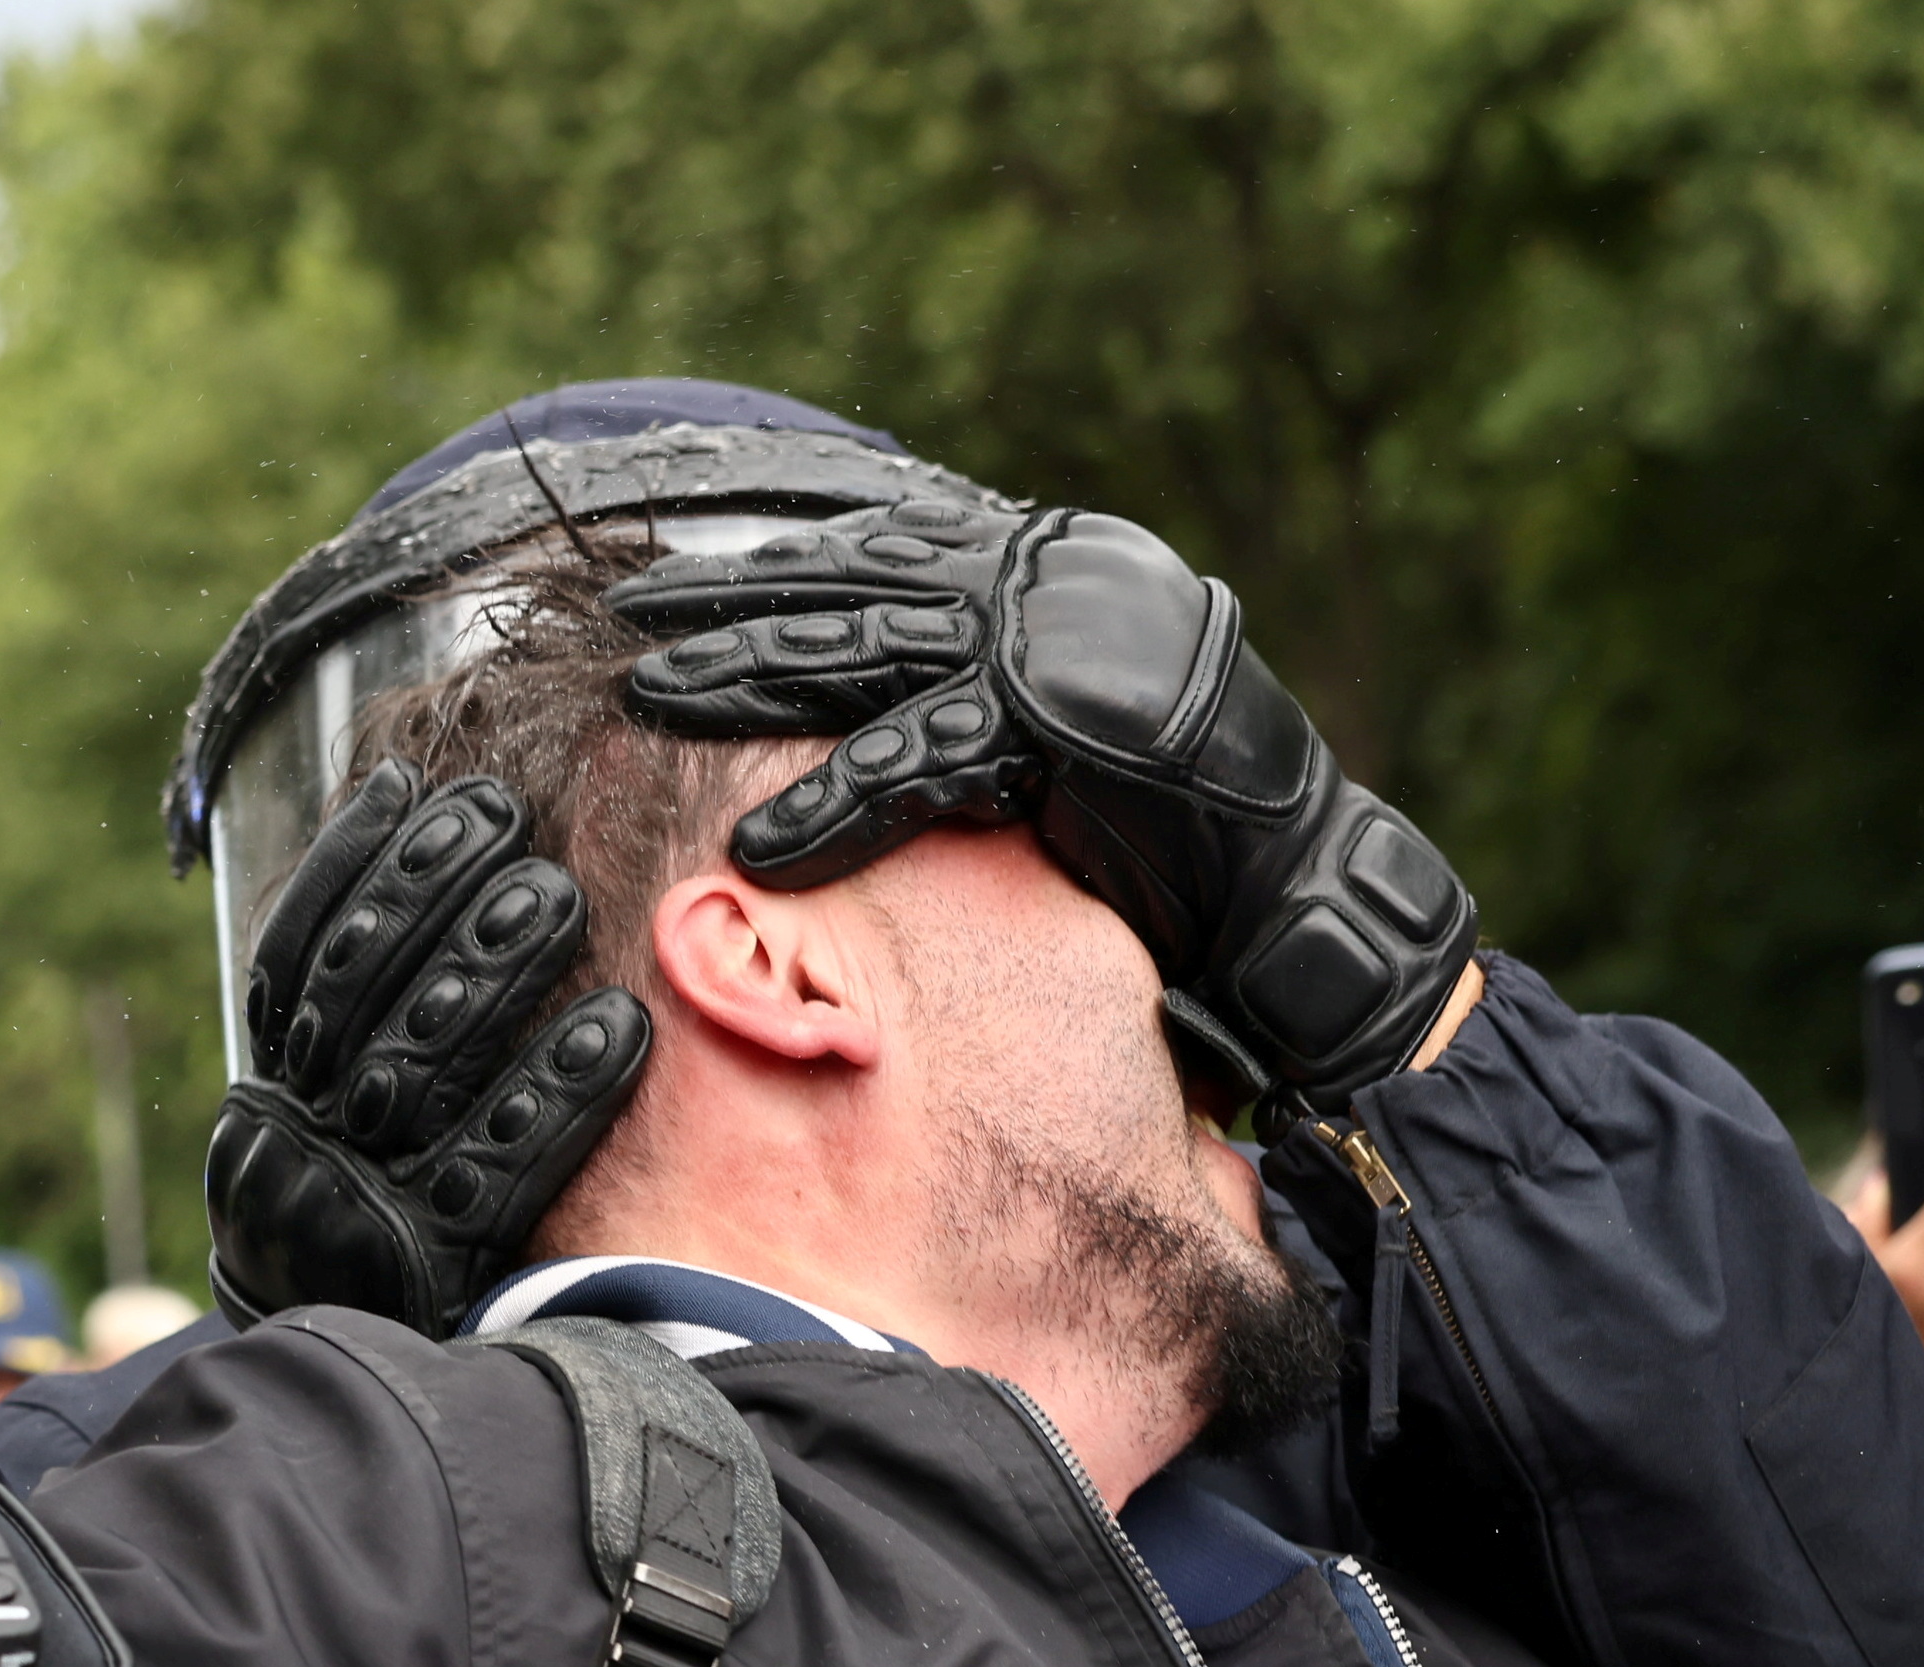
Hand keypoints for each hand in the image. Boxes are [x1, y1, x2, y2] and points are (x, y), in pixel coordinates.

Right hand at [202, 759, 652, 1333]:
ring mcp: (357, 1204)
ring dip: (495, 973)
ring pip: (422, 1067)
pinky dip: (561, 1093)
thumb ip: (347, 1031)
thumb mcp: (317, 1139)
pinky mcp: (433, 1267)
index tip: (424, 788)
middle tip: (511, 821)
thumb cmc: (348, 1236)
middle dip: (436, 900)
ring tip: (561, 892)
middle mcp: (295, 1144)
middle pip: (362, 997)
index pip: (296, 956)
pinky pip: (502, 1169)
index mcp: (267, 1097)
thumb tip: (405, 852)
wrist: (327, 1408)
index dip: (356, 867)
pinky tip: (621, 1026)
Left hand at [614, 498, 1477, 1102]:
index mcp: (1047, 558)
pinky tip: (761, 843)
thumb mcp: (1068, 708)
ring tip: (649, 701)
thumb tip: (885, 659)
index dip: (785, 546)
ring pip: (860, 652)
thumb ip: (986, 668)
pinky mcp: (1050, 728)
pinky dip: (833, 806)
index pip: (890, 536)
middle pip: (853, 580)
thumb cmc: (1179, 810)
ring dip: (744, 675)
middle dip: (731, 596)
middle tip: (632, 609)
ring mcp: (1045, 646)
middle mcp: (1041, 579)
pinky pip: (913, 765)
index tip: (691, 557)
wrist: (1291, 872)